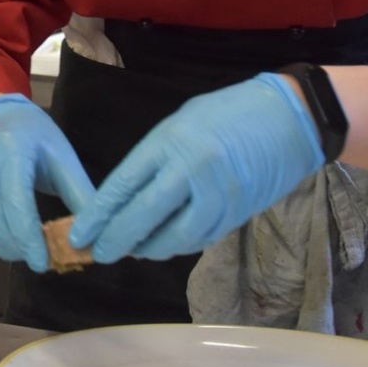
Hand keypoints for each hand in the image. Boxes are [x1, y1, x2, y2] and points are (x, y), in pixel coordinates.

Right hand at [0, 94, 95, 271]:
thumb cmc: (35, 139)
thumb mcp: (63, 158)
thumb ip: (80, 196)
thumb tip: (96, 238)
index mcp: (13, 149)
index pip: (15, 199)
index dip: (28, 236)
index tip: (43, 261)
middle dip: (17, 246)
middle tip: (40, 259)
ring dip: (2, 248)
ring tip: (25, 253)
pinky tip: (7, 245)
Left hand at [69, 73, 323, 262]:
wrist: (288, 119)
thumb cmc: (227, 113)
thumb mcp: (180, 124)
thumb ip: (154, 159)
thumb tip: (125, 196)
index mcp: (170, 143)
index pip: (123, 187)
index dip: (97, 216)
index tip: (78, 235)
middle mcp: (191, 172)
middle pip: (142, 217)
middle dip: (115, 240)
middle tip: (97, 253)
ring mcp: (217, 197)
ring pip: (173, 238)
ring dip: (148, 249)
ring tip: (131, 249)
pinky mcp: (237, 215)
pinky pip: (199, 239)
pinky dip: (177, 246)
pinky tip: (164, 244)